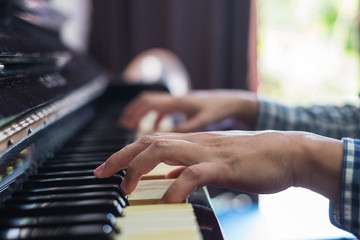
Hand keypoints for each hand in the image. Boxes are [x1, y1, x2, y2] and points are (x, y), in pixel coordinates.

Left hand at [94, 131, 342, 203]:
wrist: (286, 153)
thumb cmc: (253, 159)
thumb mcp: (215, 162)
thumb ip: (191, 167)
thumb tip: (170, 178)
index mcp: (193, 143)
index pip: (151, 141)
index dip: (125, 153)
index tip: (106, 168)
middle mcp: (196, 142)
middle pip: (149, 142)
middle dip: (120, 157)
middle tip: (100, 174)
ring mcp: (209, 152)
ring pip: (164, 151)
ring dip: (139, 168)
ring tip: (125, 188)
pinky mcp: (224, 165)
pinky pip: (193, 174)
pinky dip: (175, 188)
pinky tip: (166, 201)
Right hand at [119, 90, 258, 131]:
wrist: (233, 101)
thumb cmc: (220, 110)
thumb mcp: (204, 121)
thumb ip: (186, 129)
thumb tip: (166, 140)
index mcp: (177, 101)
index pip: (148, 103)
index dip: (134, 112)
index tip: (124, 125)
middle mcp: (175, 99)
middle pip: (146, 101)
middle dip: (133, 112)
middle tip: (123, 126)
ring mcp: (179, 102)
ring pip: (154, 104)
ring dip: (142, 114)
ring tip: (133, 128)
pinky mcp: (183, 107)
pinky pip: (163, 109)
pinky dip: (155, 118)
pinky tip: (156, 129)